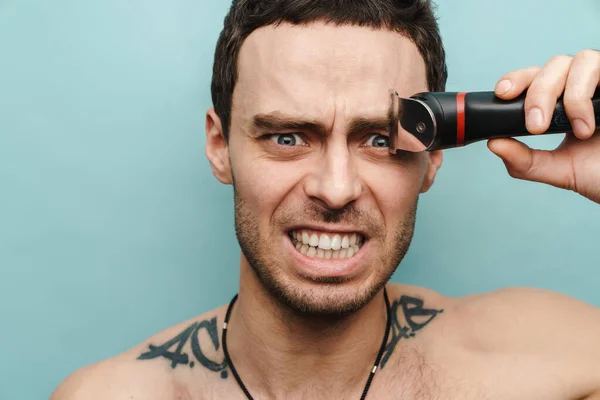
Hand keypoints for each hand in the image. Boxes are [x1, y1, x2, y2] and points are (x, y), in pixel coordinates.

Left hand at [487, 49, 599, 203]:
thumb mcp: (559, 170)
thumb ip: (525, 161)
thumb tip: (493, 144)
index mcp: (561, 101)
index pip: (533, 78)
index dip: (515, 79)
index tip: (502, 93)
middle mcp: (582, 84)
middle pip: (552, 65)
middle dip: (538, 94)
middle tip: (536, 127)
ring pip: (580, 60)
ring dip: (572, 95)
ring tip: (579, 130)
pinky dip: (587, 96)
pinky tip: (590, 124)